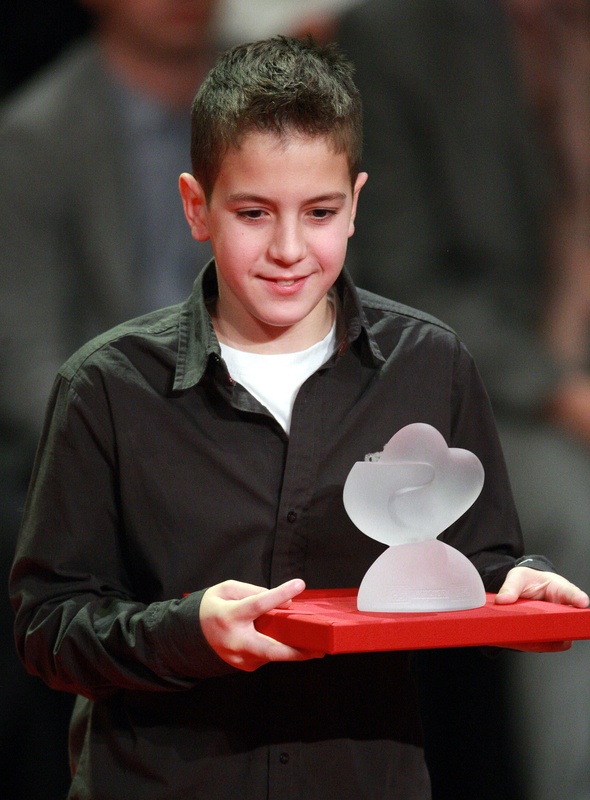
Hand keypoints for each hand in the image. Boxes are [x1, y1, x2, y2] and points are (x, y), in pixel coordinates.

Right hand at [199, 578, 323, 670]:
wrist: (188, 636)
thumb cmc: (210, 608)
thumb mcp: (226, 590)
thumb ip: (254, 592)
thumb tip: (284, 603)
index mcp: (229, 616)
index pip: (258, 604)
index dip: (280, 594)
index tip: (299, 585)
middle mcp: (235, 641)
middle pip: (271, 649)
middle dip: (297, 652)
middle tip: (320, 648)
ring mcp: (239, 658)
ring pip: (272, 654)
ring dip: (290, 648)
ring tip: (310, 641)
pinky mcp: (244, 666)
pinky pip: (266, 655)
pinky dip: (277, 647)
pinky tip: (285, 641)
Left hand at [495, 566, 588, 651]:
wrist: (525, 589)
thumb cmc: (528, 581)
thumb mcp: (518, 577)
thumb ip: (510, 587)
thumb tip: (502, 600)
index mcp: (559, 589)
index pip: (571, 592)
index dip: (577, 598)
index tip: (581, 601)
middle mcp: (561, 609)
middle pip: (570, 621)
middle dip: (563, 626)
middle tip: (547, 626)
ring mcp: (555, 624)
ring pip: (559, 637)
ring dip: (546, 639)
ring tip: (528, 636)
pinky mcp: (546, 636)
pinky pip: (546, 645)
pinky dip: (535, 646)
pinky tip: (522, 643)